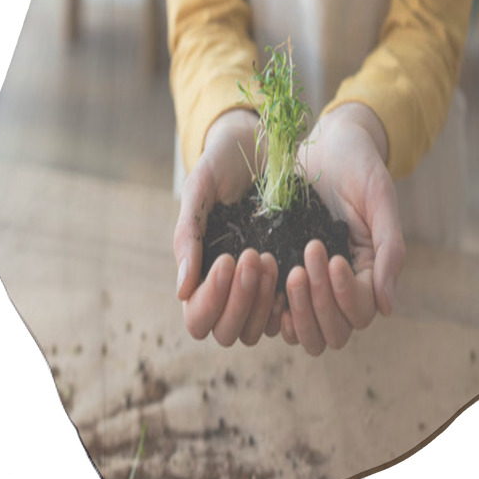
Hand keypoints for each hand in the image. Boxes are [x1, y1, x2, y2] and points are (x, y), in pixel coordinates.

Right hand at [174, 109, 284, 345]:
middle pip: (226, 332)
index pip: (197, 318)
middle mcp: (226, 291)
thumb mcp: (200, 190)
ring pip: (256, 331)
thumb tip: (181, 289)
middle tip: (253, 256)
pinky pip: (286, 315)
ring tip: (271, 258)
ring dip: (263, 301)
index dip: (210, 300)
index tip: (226, 259)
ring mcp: (257, 292)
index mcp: (198, 274)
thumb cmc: (221, 164)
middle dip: (239, 299)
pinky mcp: (285, 282)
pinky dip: (290, 301)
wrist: (259, 146)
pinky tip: (297, 269)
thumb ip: (188, 234)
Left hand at [280, 103, 404, 355]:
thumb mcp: (379, 199)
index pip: (362, 312)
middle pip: (335, 332)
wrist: (325, 143)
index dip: (346, 295)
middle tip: (305, 261)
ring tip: (288, 271)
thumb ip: (390, 250)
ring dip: (297, 311)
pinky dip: (271, 307)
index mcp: (368, 272)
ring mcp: (311, 285)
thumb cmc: (358, 165)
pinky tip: (264, 279)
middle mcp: (340, 287)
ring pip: (307, 332)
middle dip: (319, 304)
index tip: (332, 257)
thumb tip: (387, 307)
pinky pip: (276, 314)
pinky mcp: (282, 274)